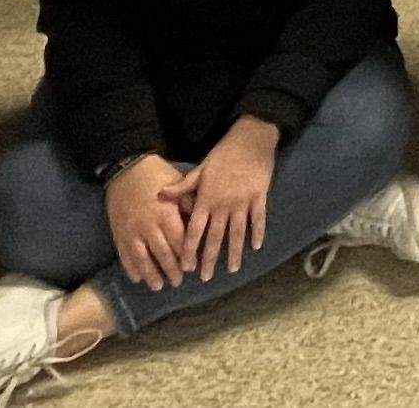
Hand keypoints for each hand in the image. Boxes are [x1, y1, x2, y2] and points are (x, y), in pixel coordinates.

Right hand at [104, 155, 192, 292]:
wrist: (126, 168)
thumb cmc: (158, 175)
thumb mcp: (179, 185)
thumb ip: (190, 204)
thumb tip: (203, 222)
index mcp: (166, 214)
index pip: (179, 242)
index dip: (186, 257)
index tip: (192, 268)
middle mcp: (149, 226)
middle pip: (162, 254)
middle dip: (171, 271)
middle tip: (178, 282)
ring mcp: (132, 231)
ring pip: (142, 259)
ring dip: (151, 275)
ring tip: (158, 286)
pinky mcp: (118, 233)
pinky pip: (124, 255)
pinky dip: (130, 268)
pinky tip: (137, 278)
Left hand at [181, 118, 276, 279]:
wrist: (250, 140)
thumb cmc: (223, 154)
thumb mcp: (200, 169)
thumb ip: (182, 187)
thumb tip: (159, 196)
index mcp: (207, 199)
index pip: (195, 230)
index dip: (190, 249)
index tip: (186, 266)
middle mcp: (223, 205)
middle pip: (216, 237)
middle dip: (210, 259)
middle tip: (206, 278)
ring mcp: (243, 203)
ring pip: (238, 233)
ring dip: (234, 252)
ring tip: (232, 270)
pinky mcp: (259, 198)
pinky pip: (258, 220)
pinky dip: (257, 234)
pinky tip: (256, 248)